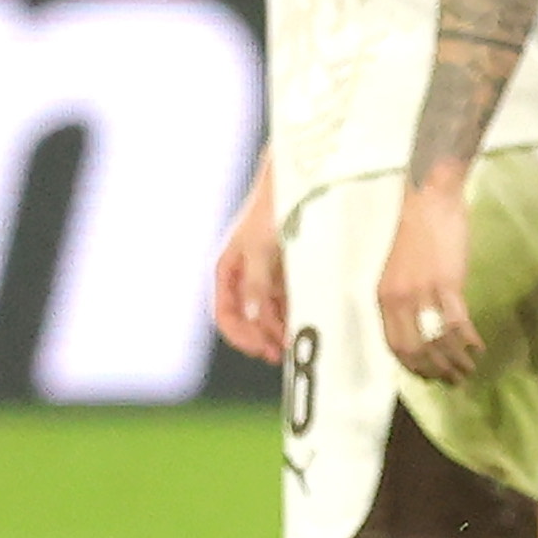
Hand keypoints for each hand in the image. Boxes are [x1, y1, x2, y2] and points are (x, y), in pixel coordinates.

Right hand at [211, 167, 284, 364]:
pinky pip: (288, 299)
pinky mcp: (288, 269)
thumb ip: (256, 284)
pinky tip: (311, 324)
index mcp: (228, 269)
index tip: (261, 350)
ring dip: (281, 330)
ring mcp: (266, 272)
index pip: (226, 313)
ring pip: (269, 312)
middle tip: (285, 356)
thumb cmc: (272, 211)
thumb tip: (254, 317)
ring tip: (300, 346)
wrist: (298, 181)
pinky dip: (295, 313)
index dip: (241, 335)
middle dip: (264, 338)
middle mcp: (244, 274)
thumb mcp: (261, 249)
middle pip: (249, 318)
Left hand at [376, 169, 481, 383]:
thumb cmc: (419, 232)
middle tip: (454, 381)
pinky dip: (469, 341)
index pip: (393, 345)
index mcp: (384, 298)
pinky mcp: (446, 284)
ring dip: (454, 361)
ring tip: (469, 369)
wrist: (430, 202)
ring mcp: (422, 292)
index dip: (413, 367)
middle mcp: (398, 300)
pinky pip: (457, 323)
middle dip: (435, 371)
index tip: (430, 377)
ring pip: (436, 341)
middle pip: (414, 350)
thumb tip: (421, 325)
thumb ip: (405, 298)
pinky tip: (479, 346)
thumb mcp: (401, 271)